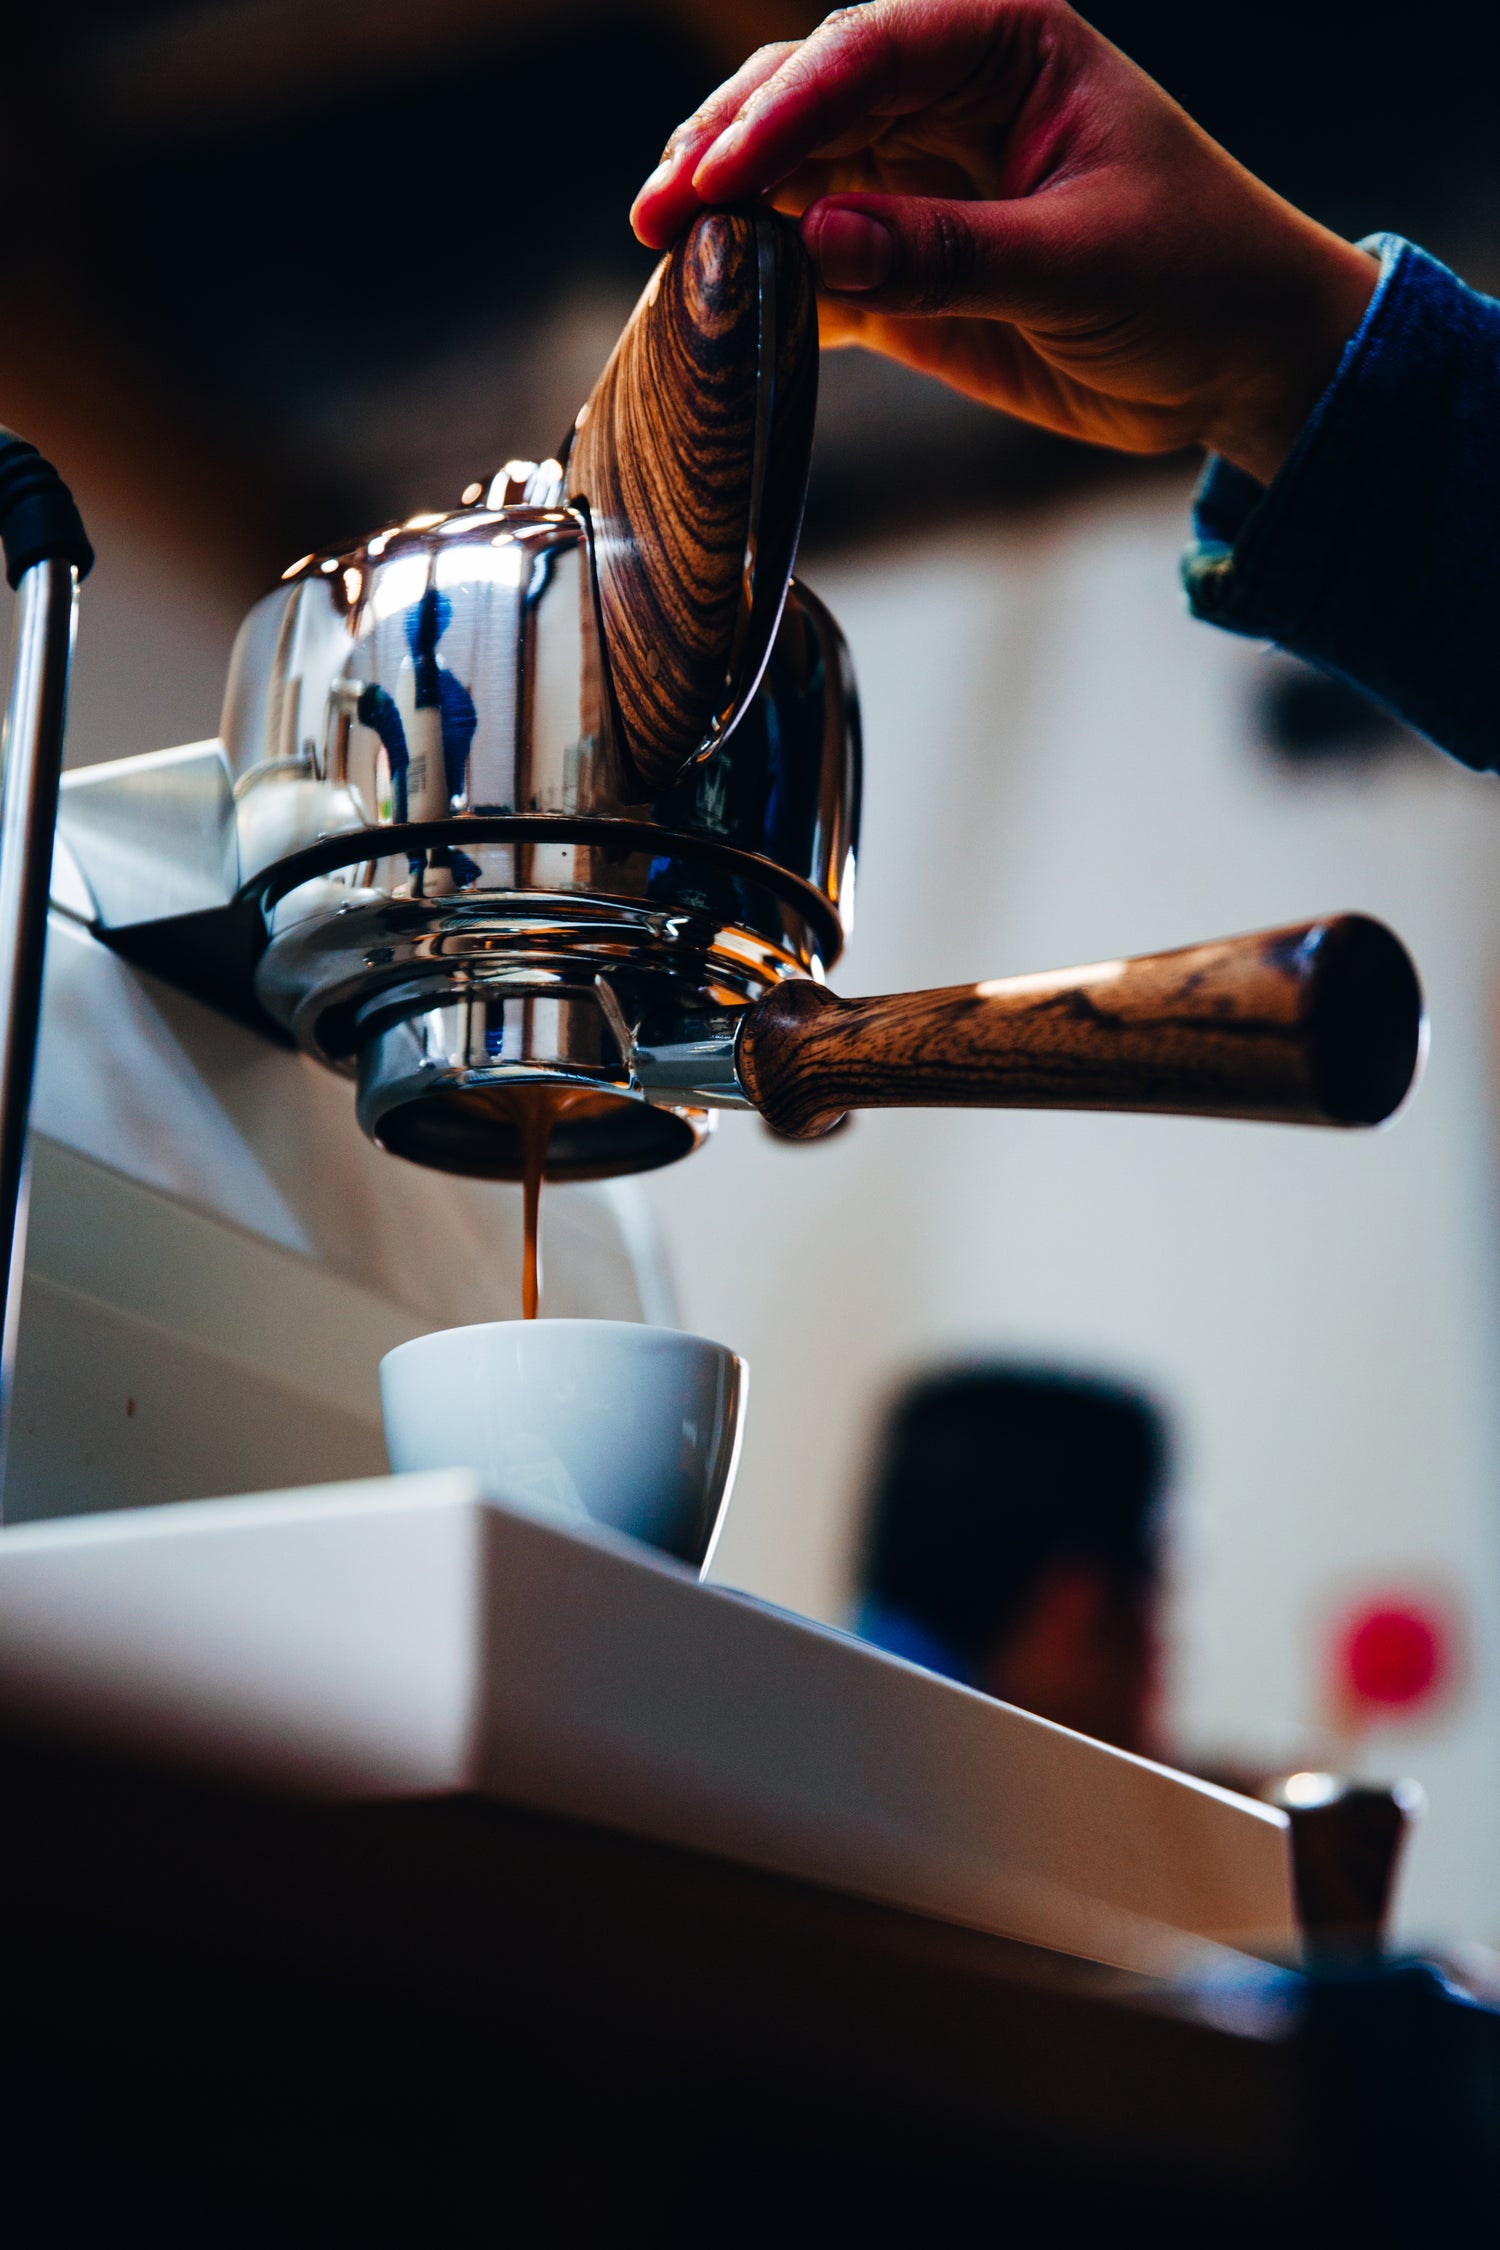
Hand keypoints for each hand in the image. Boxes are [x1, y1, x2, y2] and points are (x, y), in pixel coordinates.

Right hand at [631, 1, 1377, 484]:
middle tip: (657, 212)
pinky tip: (711, 308)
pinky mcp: (903, 268)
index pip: (867, 52)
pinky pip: (811, 266)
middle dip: (726, 148)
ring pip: (792, 178)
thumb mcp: (1083, 262)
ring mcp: (917, 183)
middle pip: (805, 98)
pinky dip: (761, 285)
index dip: (783, 110)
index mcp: (1005, 45)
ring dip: (726, 215)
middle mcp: (948, 98)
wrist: (1238, 362)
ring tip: (663, 256)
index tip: (717, 175)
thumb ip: (951, 252)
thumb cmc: (1198, 276)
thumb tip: (821, 242)